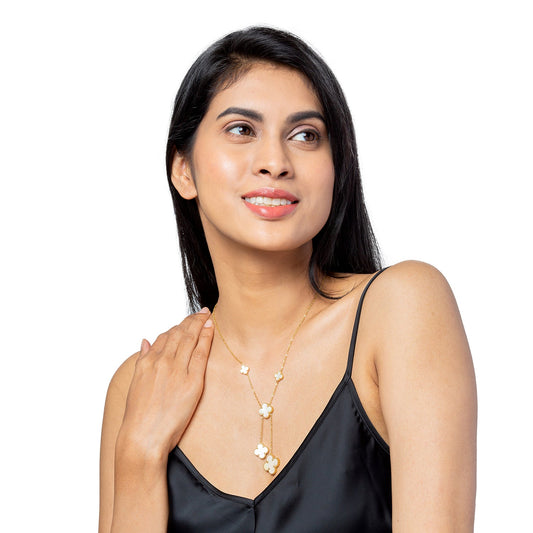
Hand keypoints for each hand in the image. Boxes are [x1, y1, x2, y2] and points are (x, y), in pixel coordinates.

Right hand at [116, 308, 213, 461]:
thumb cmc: (138, 416)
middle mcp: (161, 362)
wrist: (142, 438)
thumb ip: (142, 360)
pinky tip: (210, 328)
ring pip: (189, 339)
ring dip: (199, 324)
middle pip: (179, 334)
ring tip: (207, 316)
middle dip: (191, 320)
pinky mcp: (192, 381)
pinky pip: (200, 353)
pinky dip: (206, 338)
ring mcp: (177, 370)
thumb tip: (145, 341)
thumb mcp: (135, 383)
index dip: (177, 326)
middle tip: (201, 312)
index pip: (165, 337)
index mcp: (147, 363)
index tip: (186, 321)